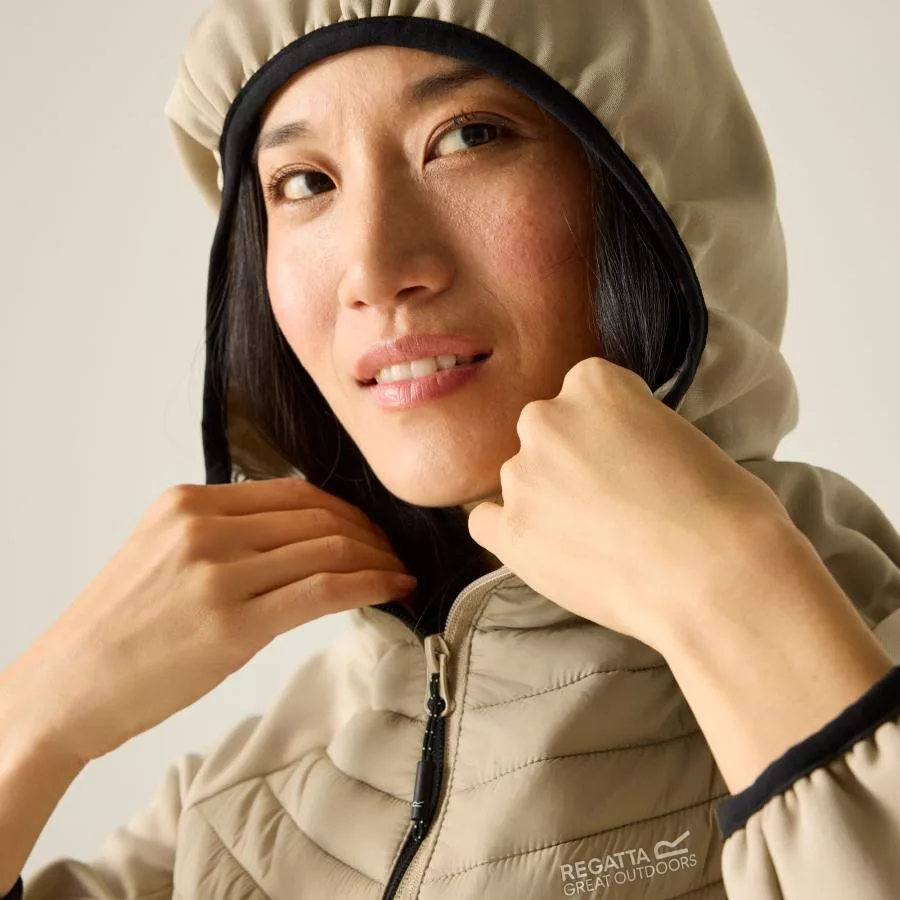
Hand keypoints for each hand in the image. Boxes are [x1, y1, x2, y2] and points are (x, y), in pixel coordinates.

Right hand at [7, 477, 415, 764]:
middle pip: (318, 516)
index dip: (346, 508)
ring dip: (377, 559)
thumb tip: (299, 533)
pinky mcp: (233, 625)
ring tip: (398, 573)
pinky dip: (369, 585)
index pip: (294, 491)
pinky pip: (322, 591)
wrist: (69, 686)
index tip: (370, 528)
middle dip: (370, 533)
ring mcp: (219, 574)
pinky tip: (393, 589)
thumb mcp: (162, 552)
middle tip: (394, 552)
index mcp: (188, 503)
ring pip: (328, 549)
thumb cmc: (120, 626)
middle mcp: (205, 528)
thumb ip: (225, 533)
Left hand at [466, 357, 790, 647]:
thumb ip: (632, 429)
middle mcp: (546, 420)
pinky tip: (545, 550)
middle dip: (568, 460)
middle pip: (544, 432)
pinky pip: (486, 522)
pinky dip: (510, 533)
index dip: (607, 430)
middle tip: (608, 500)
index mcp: (593, 383)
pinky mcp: (510, 532)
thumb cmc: (725, 510)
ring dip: (544, 499)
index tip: (627, 457)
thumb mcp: (682, 435)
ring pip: (519, 479)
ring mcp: (522, 476)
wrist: (716, 580)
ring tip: (592, 538)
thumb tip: (617, 451)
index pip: (583, 392)